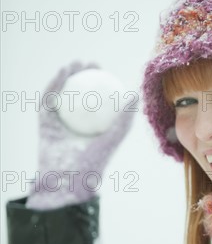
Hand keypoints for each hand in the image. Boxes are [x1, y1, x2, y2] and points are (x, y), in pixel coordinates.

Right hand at [26, 61, 134, 209]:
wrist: (66, 179)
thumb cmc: (93, 162)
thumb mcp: (112, 138)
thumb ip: (124, 120)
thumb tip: (135, 95)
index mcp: (93, 130)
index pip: (98, 103)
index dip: (102, 85)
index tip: (107, 72)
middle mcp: (76, 125)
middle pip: (80, 96)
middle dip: (84, 76)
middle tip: (92, 64)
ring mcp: (59, 124)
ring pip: (63, 95)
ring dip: (67, 77)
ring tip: (75, 64)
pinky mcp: (44, 124)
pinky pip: (49, 101)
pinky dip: (55, 86)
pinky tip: (63, 73)